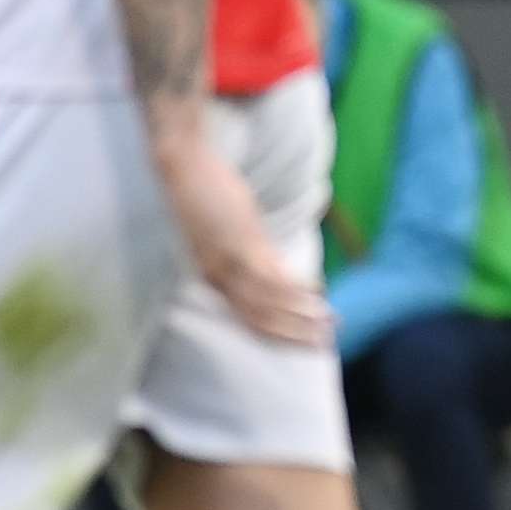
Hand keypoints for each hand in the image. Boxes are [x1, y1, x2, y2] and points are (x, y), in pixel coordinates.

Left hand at [150, 124, 332, 346]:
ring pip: (270, 304)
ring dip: (302, 317)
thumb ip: (251, 254)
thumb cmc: (200, 193)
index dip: (278, 334)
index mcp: (210, 277)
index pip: (247, 319)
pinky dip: (298, 289)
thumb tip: (281, 270)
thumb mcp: (225, 232)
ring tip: (330, 322)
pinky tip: (318, 292)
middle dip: (294, 335)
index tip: (303, 341)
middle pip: (260, 319)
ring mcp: (230, 262)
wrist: (180, 165)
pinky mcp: (241, 243)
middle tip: (324, 344)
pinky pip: (274, 277)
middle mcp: (218, 277)